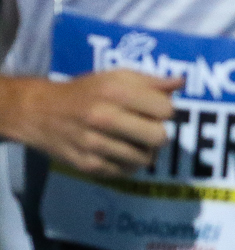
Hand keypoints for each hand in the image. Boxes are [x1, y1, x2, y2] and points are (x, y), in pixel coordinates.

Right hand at [12, 72, 179, 177]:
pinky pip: (126, 172)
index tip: (154, 110)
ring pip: (145, 158)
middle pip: (160, 137)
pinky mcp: (87, 165)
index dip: (165, 110)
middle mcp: (104, 117)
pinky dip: (128, 164)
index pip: (166, 110)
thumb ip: (151, 81)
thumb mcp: (116, 77)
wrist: (39, 111)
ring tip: (133, 141)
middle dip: (158, 133)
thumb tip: (180, 82)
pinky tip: (119, 152)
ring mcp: (94, 144)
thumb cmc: (86, 91)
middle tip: (147, 128)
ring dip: (144, 151)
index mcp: (115, 91)